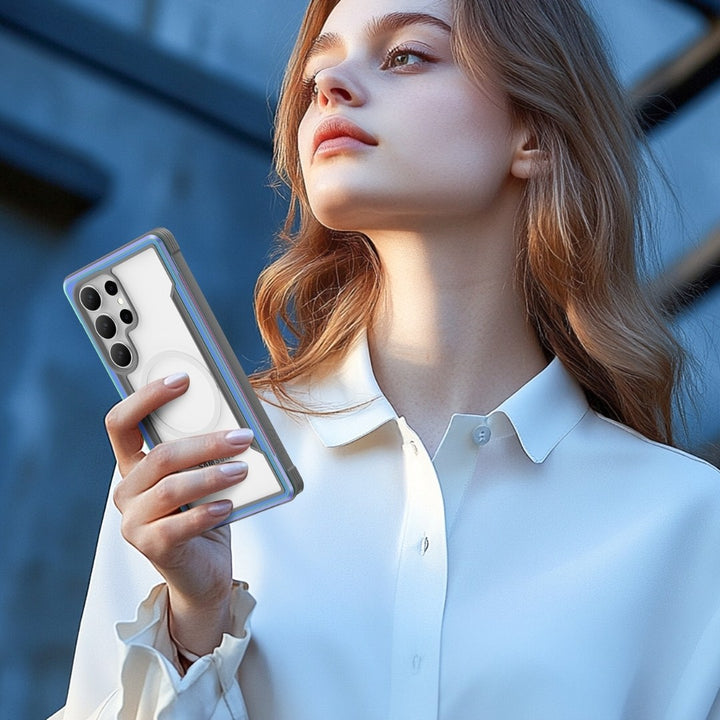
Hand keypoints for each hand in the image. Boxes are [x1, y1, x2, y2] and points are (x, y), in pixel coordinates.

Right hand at [106, 372, 252, 655]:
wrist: (205, 570)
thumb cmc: (207, 514)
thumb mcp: (205, 475)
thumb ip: (207, 451)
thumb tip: (236, 420)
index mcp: (136, 465)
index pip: (122, 423)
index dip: (146, 397)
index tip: (181, 379)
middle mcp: (128, 490)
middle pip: (159, 455)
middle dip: (205, 442)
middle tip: (241, 436)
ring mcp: (134, 521)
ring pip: (169, 488)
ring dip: (210, 475)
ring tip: (241, 470)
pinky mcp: (150, 547)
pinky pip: (177, 526)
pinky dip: (206, 513)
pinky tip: (227, 505)